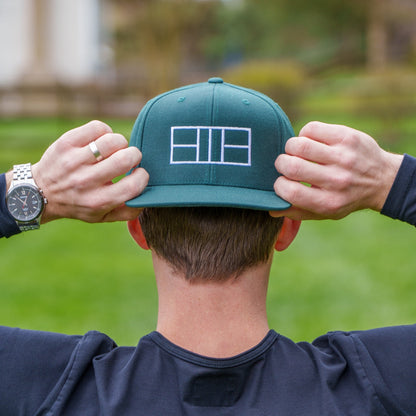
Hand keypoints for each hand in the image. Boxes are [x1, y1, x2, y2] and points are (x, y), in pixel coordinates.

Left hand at [29, 120, 147, 222]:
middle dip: (134, 155)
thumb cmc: (79, 204)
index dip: (142, 176)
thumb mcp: (102, 217)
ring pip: (112, 140)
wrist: (40, 193)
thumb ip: (128, 212)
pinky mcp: (66, 143)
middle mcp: (86, 181)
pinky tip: (100, 140)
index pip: (133, 185)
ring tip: (114, 149)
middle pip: (125, 158)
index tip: (139, 173)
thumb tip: (148, 197)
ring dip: (120, 142)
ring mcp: (74, 161)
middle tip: (129, 158)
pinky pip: (97, 127)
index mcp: (98, 201)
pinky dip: (105, 131)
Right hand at [270, 121, 402, 219]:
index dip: (278, 185)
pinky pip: (311, 128)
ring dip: (290, 147)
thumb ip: (297, 212)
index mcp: (329, 202)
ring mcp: (343, 156)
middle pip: (292, 166)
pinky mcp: (347, 137)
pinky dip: (304, 134)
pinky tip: (311, 141)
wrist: (382, 180)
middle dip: (281, 163)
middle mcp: (337, 180)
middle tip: (285, 164)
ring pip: (300, 144)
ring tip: (296, 152)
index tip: (281, 182)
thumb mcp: (325, 213)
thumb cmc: (345, 197)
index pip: (290, 192)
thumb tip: (270, 208)